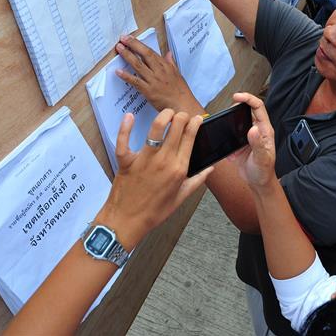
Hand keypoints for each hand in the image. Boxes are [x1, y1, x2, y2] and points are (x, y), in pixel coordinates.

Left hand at [99, 110, 211, 247]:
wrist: (128, 221)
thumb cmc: (154, 212)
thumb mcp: (181, 198)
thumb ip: (197, 181)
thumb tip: (211, 168)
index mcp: (179, 169)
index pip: (190, 138)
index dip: (195, 124)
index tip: (196, 119)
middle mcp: (164, 161)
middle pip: (176, 127)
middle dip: (181, 116)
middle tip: (181, 115)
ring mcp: (145, 160)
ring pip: (156, 128)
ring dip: (163, 115)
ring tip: (167, 113)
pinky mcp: (127, 161)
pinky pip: (125, 141)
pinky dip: (126, 127)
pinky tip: (130, 116)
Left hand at [114, 34, 202, 114]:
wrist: (182, 105)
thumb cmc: (180, 91)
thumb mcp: (177, 74)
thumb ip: (171, 63)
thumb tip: (168, 53)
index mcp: (165, 66)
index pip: (150, 51)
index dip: (139, 44)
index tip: (129, 38)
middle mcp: (159, 71)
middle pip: (144, 54)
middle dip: (133, 45)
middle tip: (122, 38)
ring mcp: (153, 80)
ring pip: (138, 65)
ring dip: (127, 56)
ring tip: (119, 49)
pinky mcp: (149, 91)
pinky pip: (136, 81)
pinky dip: (127, 76)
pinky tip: (118, 71)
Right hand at [228, 93, 277, 189]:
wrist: (258, 183)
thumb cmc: (264, 171)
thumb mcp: (262, 158)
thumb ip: (258, 144)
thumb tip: (253, 129)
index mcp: (265, 130)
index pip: (258, 107)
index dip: (248, 99)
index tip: (237, 97)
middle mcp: (256, 130)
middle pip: (246, 111)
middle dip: (236, 107)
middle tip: (227, 111)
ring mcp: (246, 136)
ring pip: (236, 121)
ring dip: (229, 121)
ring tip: (223, 124)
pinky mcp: (237, 143)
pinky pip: (229, 134)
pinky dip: (224, 133)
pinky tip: (223, 139)